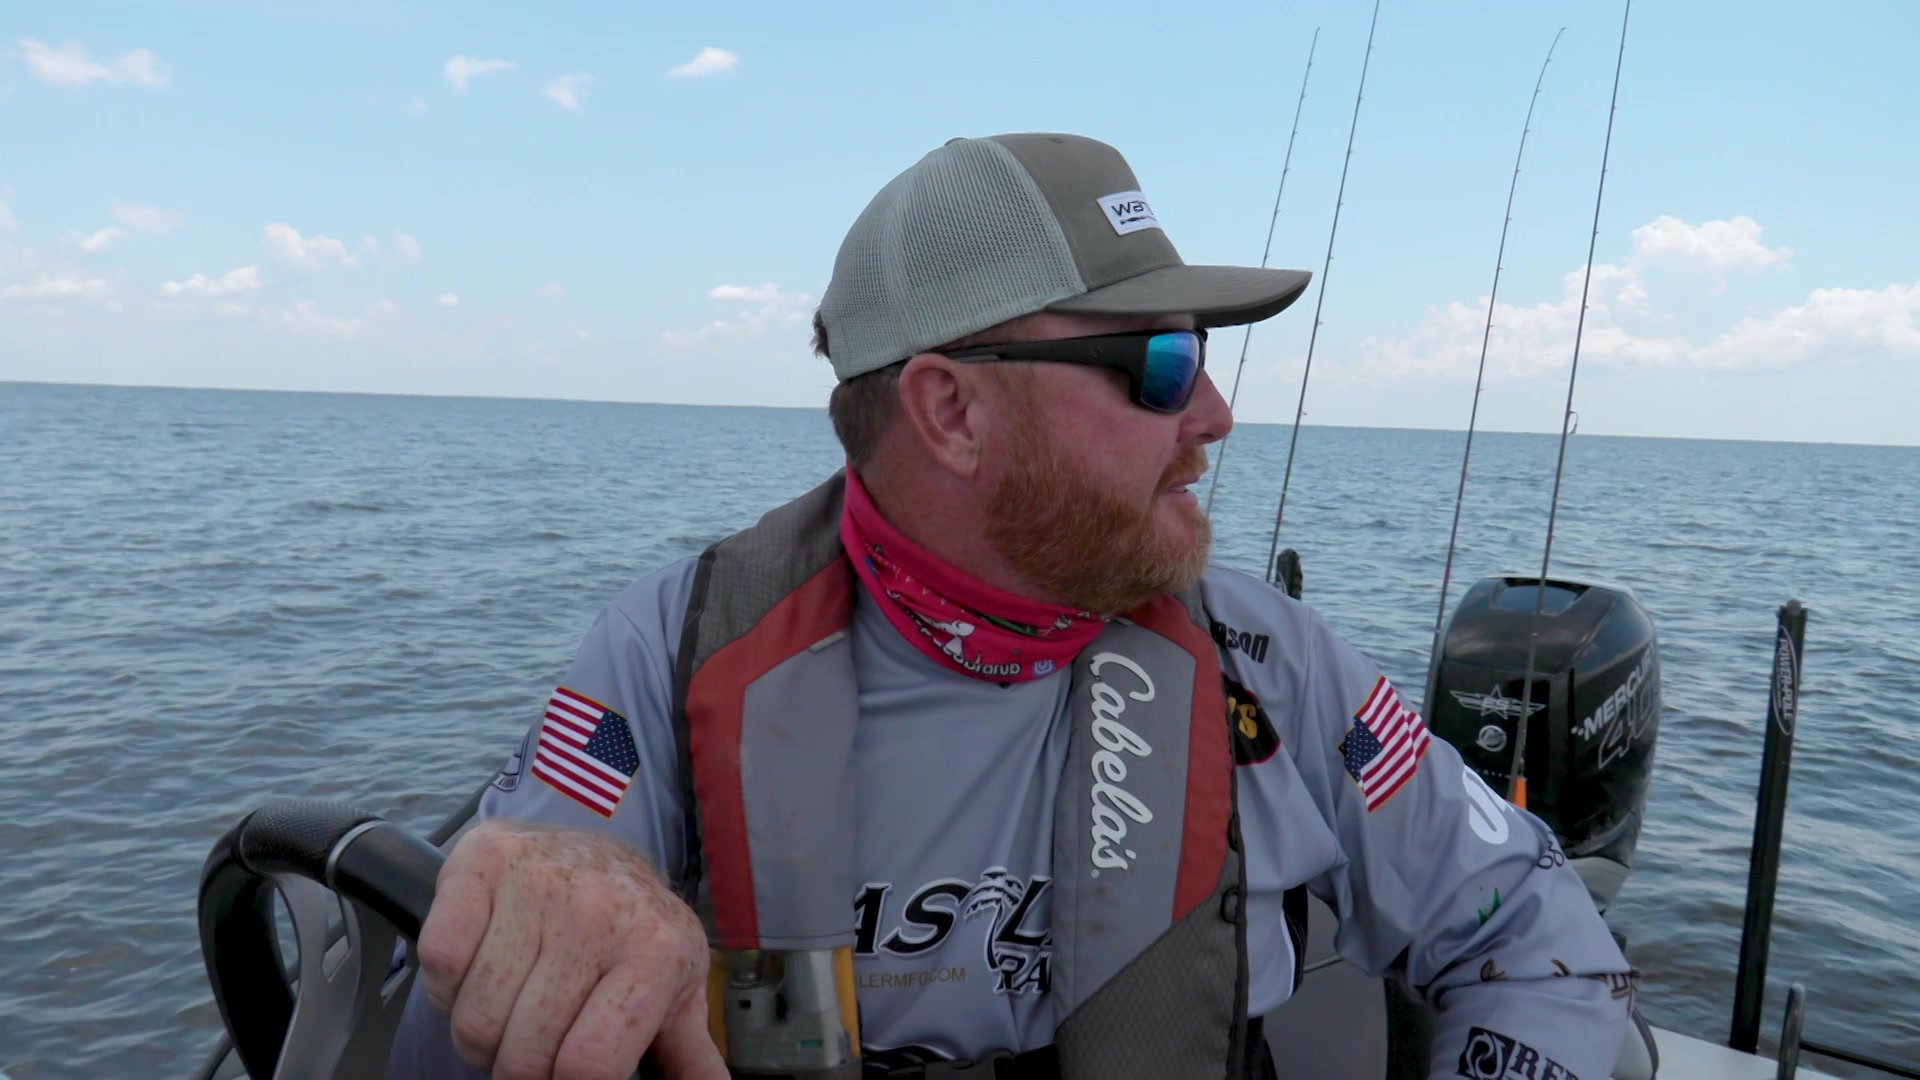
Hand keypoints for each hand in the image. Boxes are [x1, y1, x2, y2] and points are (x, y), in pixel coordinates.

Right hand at [415, 820, 727, 1078]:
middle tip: (536, 1048)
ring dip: (481, 1036)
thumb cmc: (634, 927)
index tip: (563, 1079)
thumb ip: (691, 1055)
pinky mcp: (484, 860)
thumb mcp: (676, 986)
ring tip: (511, 1010)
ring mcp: (538, 882)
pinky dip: (448, 986)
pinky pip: (438, 962)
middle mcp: (598, 912)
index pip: (588, 1063)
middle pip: (525, 1051)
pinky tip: (481, 969)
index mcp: (656, 951)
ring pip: (474, 1018)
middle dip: (521, 1069)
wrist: (599, 841)